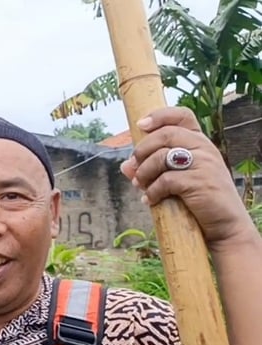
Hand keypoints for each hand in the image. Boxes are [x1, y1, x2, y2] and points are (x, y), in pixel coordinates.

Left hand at [119, 106, 253, 250]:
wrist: (224, 224)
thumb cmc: (198, 199)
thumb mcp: (175, 179)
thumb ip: (151, 169)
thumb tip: (125, 165)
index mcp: (200, 142)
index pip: (182, 115)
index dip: (160, 115)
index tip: (140, 125)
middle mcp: (204, 148)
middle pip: (165, 134)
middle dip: (142, 150)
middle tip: (134, 168)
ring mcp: (204, 164)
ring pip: (162, 156)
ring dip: (144, 172)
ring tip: (140, 186)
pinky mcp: (200, 182)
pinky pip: (166, 180)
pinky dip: (152, 191)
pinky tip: (149, 200)